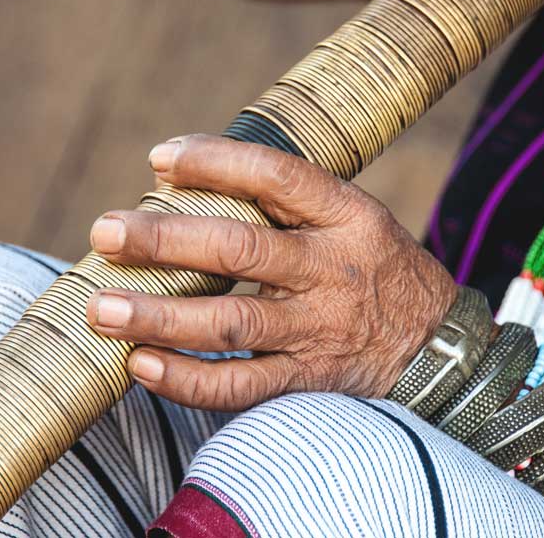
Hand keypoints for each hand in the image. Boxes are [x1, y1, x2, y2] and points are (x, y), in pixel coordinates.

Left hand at [86, 134, 456, 410]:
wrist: (441, 350)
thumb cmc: (379, 271)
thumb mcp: (356, 219)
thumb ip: (290, 202)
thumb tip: (186, 180)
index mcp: (347, 216)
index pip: (277, 175)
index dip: (215, 161)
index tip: (160, 158)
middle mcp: (332, 270)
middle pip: (240, 250)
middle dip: (164, 241)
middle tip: (104, 233)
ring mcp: (319, 329)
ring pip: (230, 324)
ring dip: (159, 316)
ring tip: (102, 310)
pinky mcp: (307, 379)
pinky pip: (240, 386)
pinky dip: (187, 380)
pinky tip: (142, 365)